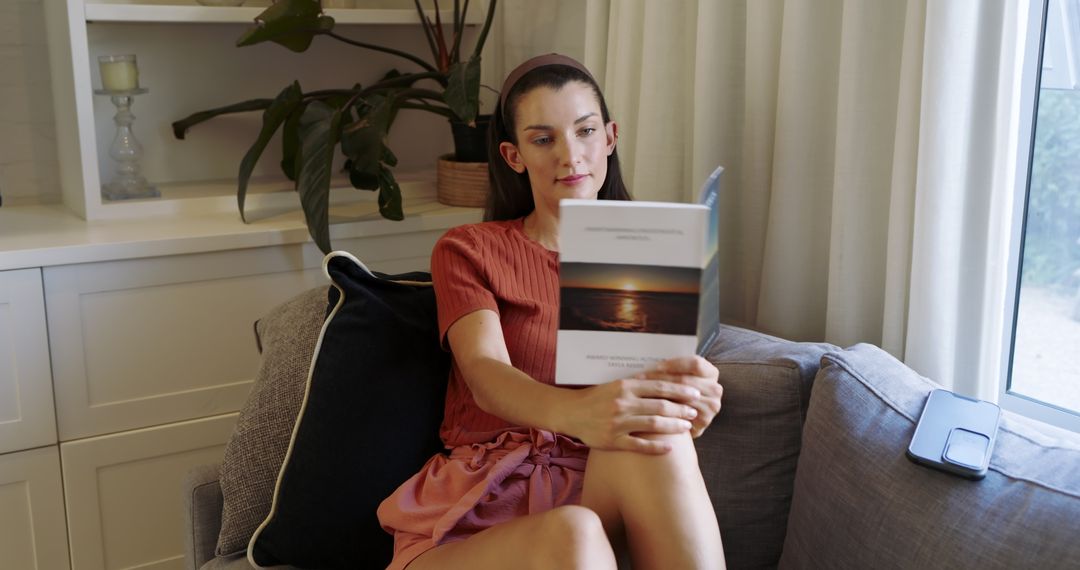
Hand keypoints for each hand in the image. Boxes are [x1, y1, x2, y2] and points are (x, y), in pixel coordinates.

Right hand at [564, 378, 700, 454]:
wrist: (571, 412)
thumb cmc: (597, 397)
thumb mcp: (616, 384)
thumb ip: (638, 382)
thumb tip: (664, 375)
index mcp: (625, 386)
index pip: (659, 387)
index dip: (680, 391)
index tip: (695, 393)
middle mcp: (623, 403)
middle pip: (660, 406)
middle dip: (681, 409)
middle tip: (695, 411)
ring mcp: (618, 423)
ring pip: (653, 424)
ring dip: (673, 426)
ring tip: (687, 427)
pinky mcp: (613, 441)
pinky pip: (639, 445)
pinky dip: (656, 447)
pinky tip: (669, 448)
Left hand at [636, 356, 722, 437]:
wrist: (682, 420)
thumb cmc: (677, 393)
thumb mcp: (678, 377)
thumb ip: (672, 369)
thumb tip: (650, 360)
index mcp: (710, 372)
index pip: (695, 363)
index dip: (674, 364)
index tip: (656, 366)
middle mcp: (715, 389)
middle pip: (686, 380)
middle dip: (661, 379)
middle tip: (641, 379)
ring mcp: (711, 406)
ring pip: (681, 397)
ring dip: (659, 394)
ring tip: (641, 392)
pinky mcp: (703, 421)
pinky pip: (681, 413)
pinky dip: (664, 410)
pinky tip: (650, 408)